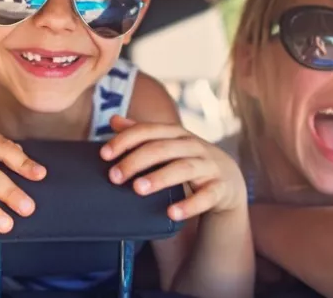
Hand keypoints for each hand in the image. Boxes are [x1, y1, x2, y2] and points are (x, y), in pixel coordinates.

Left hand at [101, 116, 246, 220]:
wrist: (228, 181)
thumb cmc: (188, 161)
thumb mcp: (168, 145)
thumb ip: (143, 134)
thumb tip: (114, 120)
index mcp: (177, 134)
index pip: (149, 131)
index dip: (125, 140)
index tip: (104, 154)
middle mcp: (193, 146)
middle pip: (162, 148)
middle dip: (136, 161)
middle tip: (114, 176)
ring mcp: (209, 166)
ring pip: (184, 168)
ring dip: (160, 177)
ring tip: (138, 189)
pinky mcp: (220, 188)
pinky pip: (206, 196)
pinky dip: (190, 205)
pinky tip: (172, 213)